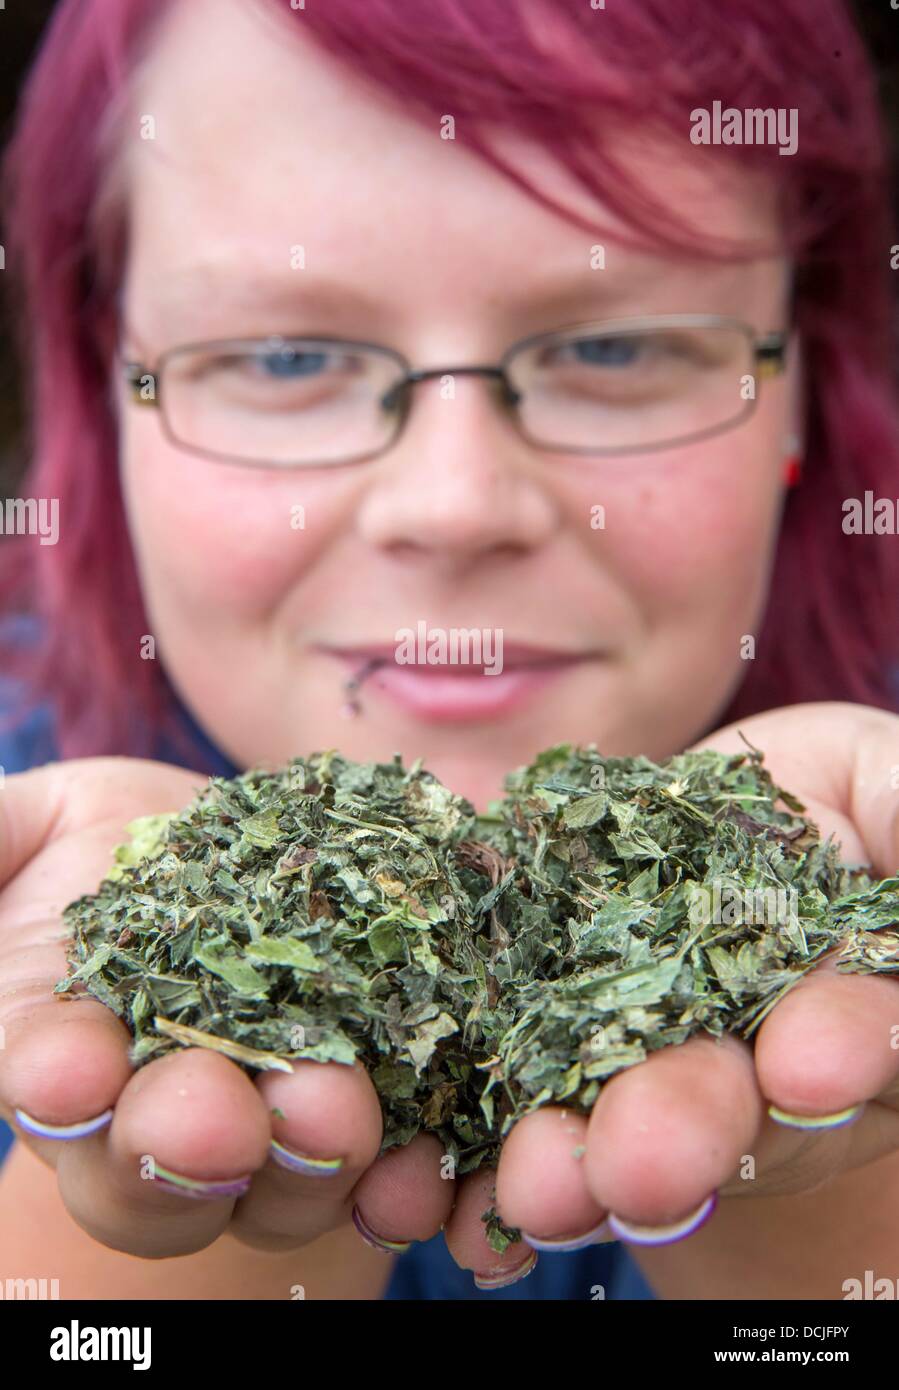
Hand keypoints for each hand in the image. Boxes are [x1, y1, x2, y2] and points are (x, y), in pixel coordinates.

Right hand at [0, 758, 452, 1264]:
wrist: (266, 855)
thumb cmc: (121, 844)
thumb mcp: (37, 825)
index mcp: (66, 1052)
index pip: (51, 1079)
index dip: (57, 1083)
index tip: (68, 1068)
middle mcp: (166, 1116)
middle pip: (159, 1169)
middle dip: (182, 1150)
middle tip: (214, 1117)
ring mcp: (275, 1135)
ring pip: (281, 1188)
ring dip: (308, 1163)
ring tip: (334, 1110)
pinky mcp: (379, 1124)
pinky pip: (390, 1181)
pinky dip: (406, 1187)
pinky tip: (427, 1162)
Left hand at [469, 701, 898, 1286]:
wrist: (692, 830)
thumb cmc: (816, 798)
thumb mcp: (875, 781)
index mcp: (842, 1003)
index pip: (854, 1033)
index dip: (841, 1048)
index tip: (809, 1069)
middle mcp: (744, 1059)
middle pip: (724, 1104)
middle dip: (684, 1131)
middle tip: (642, 1166)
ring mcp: (638, 1069)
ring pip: (606, 1127)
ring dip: (571, 1169)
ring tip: (535, 1189)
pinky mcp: (536, 1055)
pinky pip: (499, 1118)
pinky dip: (468, 1167)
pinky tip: (437, 1201)